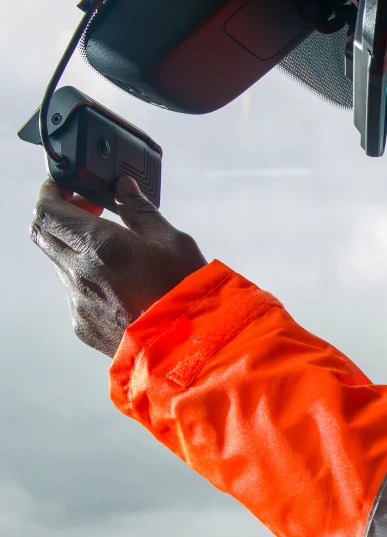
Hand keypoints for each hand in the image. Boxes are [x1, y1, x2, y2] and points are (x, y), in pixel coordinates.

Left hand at [30, 176, 205, 357]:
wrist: (192, 350)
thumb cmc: (187, 295)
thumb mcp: (172, 241)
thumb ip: (139, 211)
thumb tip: (123, 188)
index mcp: (100, 245)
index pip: (48, 209)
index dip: (52, 191)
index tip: (67, 186)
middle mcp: (80, 273)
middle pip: (44, 233)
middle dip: (60, 215)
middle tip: (88, 210)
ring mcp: (78, 302)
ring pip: (61, 263)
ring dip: (77, 248)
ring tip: (114, 252)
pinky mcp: (84, 325)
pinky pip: (75, 293)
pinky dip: (89, 279)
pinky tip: (121, 285)